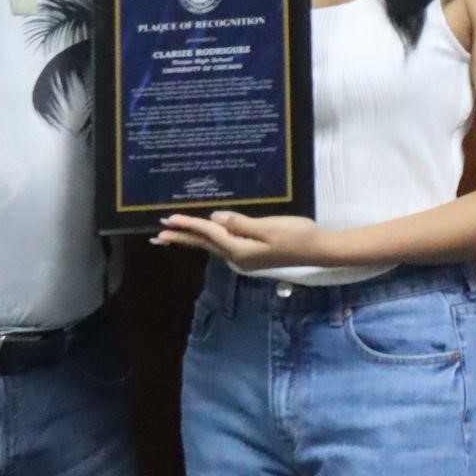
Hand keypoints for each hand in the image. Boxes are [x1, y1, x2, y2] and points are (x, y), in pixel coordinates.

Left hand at [152, 211, 329, 270]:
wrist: (318, 249)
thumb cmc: (297, 235)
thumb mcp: (270, 228)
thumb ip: (241, 224)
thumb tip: (215, 219)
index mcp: (240, 250)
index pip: (209, 234)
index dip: (188, 225)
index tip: (168, 219)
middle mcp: (238, 257)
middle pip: (204, 244)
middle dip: (181, 238)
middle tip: (157, 235)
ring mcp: (244, 257)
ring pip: (211, 246)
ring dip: (191, 239)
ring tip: (172, 235)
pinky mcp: (251, 253)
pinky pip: (222, 244)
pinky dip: (207, 239)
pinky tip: (204, 236)